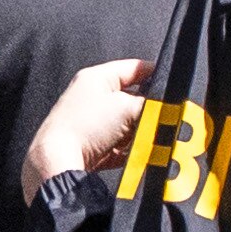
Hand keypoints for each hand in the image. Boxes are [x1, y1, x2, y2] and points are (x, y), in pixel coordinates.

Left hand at [25, 58, 152, 189]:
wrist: (59, 163)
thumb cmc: (84, 127)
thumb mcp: (127, 108)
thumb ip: (149, 105)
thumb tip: (162, 110)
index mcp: (95, 78)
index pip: (132, 68)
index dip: (154, 73)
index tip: (171, 83)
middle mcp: (90, 98)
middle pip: (131, 100)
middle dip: (146, 111)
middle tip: (160, 119)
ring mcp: (89, 124)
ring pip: (125, 125)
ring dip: (137, 133)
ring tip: (145, 139)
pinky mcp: (90, 147)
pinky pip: (118, 147)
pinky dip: (128, 151)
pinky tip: (134, 156)